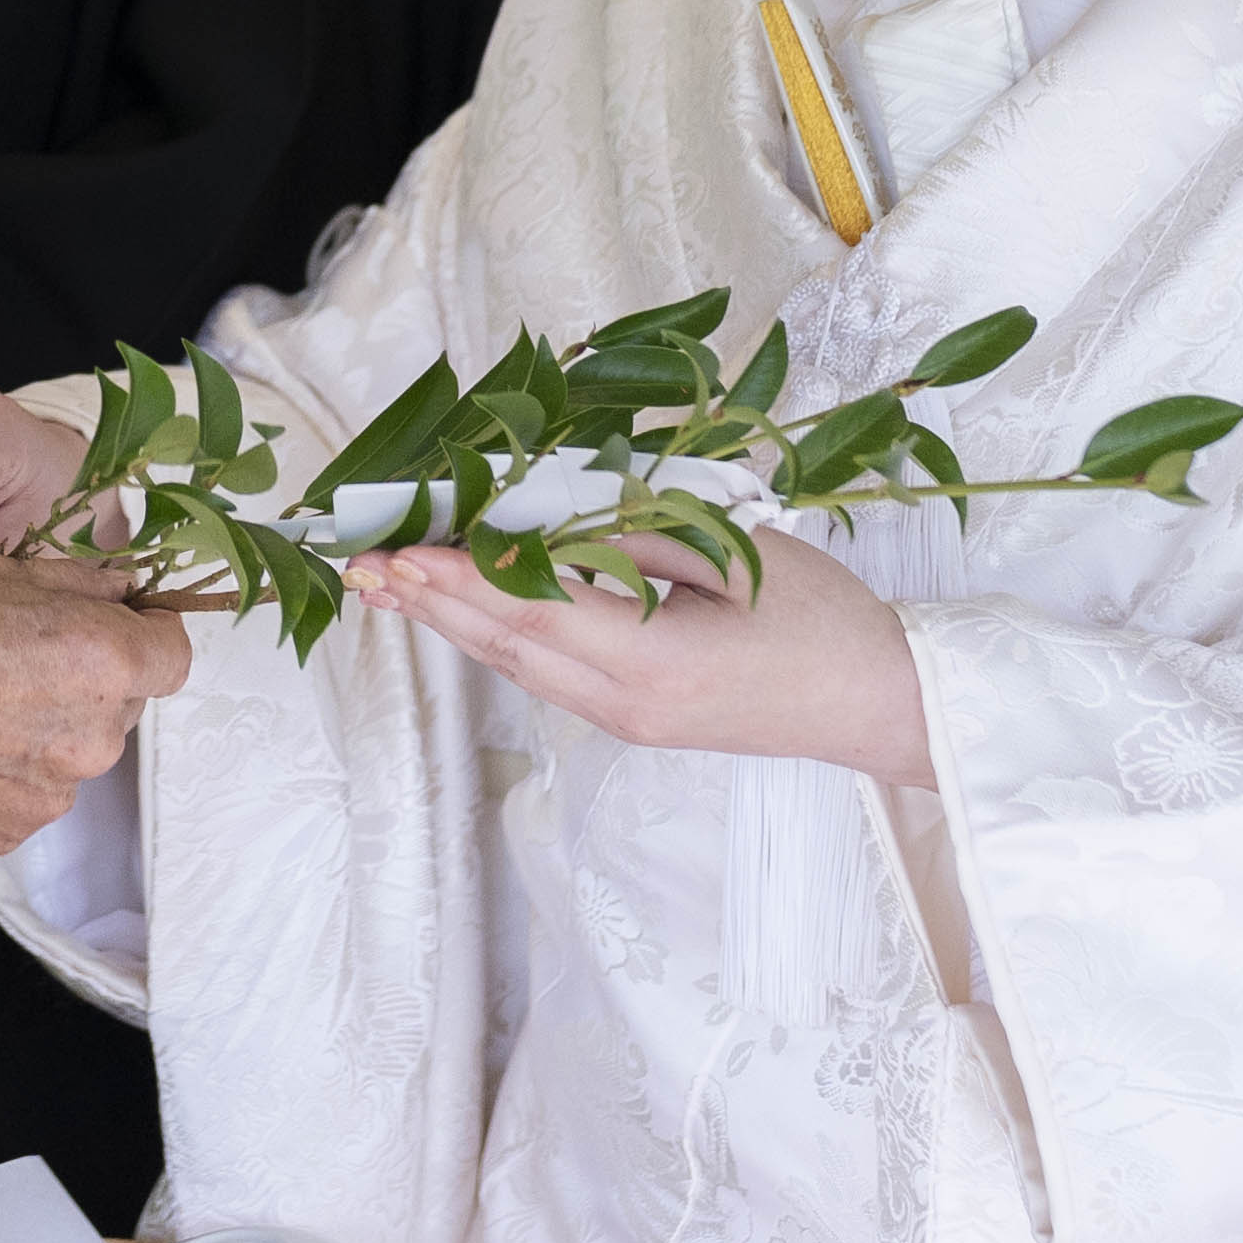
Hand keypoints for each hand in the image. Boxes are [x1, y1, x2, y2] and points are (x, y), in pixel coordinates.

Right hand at [0, 552, 187, 856]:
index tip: (123, 619)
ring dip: (39, 729)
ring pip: (66, 754)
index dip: (149, 633)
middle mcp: (91, 738)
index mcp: (102, 661)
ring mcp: (47, 796)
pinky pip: (20, 796)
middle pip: (118, 705)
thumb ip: (76, 582)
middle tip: (16, 652)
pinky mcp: (1, 834)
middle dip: (85, 679)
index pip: (173, 655)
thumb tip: (122, 587)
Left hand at [346, 524, 934, 787]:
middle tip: (361, 567)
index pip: (528, 610)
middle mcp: (625, 703)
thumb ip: (633, 541)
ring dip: (455, 622)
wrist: (881, 704)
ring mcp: (629, 721)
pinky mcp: (639, 721)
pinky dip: (502, 636)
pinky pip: (551, 674)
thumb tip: (547, 521)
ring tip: (393, 586)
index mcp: (650, 661)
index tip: (397, 550)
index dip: (455, 578)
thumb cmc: (823, 619)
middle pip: (505, 646)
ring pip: (520, 665)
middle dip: (429, 604)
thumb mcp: (730, 557)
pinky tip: (472, 610)